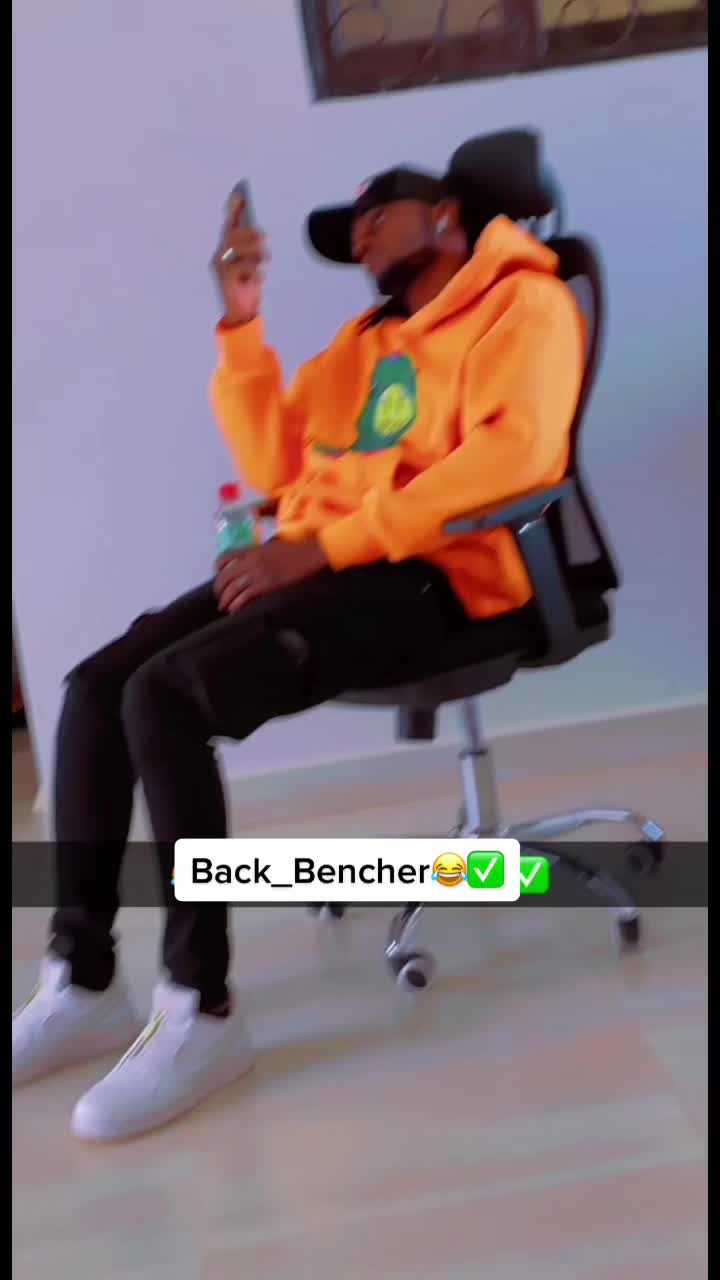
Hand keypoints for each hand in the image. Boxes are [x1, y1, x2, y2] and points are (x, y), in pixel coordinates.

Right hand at [212, 197, 268, 325]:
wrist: (242, 312)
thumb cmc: (248, 287)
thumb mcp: (253, 266)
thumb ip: (254, 251)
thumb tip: (261, 235)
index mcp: (227, 250)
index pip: (230, 226)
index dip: (234, 211)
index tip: (240, 196)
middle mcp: (220, 255)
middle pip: (233, 235)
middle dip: (250, 234)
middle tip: (265, 239)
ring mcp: (220, 266)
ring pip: (237, 248)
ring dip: (255, 251)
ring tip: (265, 260)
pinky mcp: (224, 278)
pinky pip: (242, 265)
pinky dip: (254, 270)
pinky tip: (259, 277)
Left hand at [214, 539, 327, 612]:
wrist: (309, 554)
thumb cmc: (294, 551)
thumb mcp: (270, 547)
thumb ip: (257, 554)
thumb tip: (248, 564)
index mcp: (251, 550)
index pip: (225, 557)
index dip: (217, 567)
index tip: (217, 575)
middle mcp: (251, 561)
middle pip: (226, 575)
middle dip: (218, 588)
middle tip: (218, 596)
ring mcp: (259, 573)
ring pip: (233, 588)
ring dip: (225, 599)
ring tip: (223, 606)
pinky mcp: (267, 585)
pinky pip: (245, 596)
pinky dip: (236, 604)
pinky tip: (234, 609)